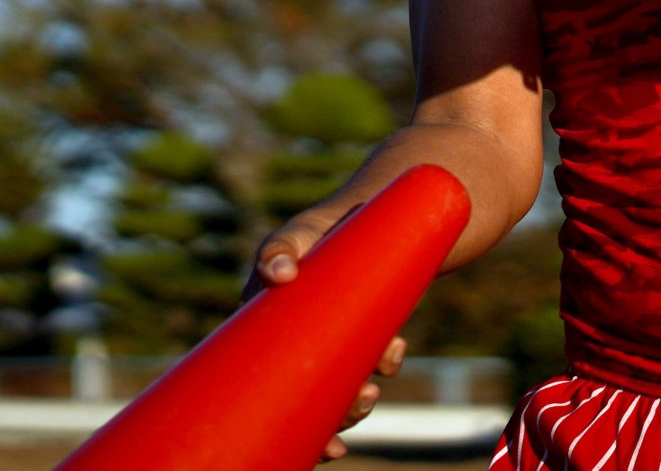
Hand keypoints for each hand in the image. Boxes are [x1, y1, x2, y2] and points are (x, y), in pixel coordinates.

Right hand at [249, 206, 408, 461]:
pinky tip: (393, 350)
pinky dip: (382, 363)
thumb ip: (279, 247)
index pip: (268, 387)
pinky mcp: (357, 330)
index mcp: (267, 329)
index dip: (294, 423)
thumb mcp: (298, 234)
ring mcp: (328, 339)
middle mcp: (294, 343)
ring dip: (359, 398)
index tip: (329, 447)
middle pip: (311, 400)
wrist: (365, 212)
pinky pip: (367, 363)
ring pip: (341, 388)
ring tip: (377, 383)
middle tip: (366, 399)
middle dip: (340, 416)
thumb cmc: (321, 229)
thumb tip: (279, 275)